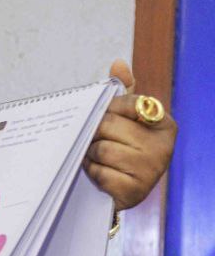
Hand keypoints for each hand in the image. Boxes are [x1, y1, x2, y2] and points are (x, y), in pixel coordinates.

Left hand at [83, 59, 176, 209]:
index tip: (105, 117)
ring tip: (97, 158)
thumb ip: (122, 93)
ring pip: (102, 149)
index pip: (129, 102)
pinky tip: (98, 174)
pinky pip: (101, 173)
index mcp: (164, 124)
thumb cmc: (120, 149)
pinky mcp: (135, 191)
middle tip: (94, 141)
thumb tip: (118, 64)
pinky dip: (92, 173)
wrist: (115, 191)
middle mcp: (163, 147)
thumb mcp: (124, 120)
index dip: (108, 109)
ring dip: (91, 155)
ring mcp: (151, 170)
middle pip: (109, 125)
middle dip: (94, 133)